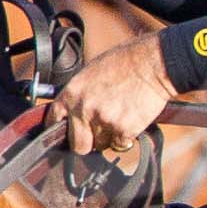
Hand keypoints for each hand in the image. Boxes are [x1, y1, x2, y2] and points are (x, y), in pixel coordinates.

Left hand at [50, 34, 177, 155]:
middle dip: (87, 142)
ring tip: (119, 117)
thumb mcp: (91, 72)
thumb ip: (80, 95)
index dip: (59, 129)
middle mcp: (84, 109)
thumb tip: (73, 112)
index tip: (65, 133)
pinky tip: (131, 118)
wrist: (152, 63)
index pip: (54, 120)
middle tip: (96, 134)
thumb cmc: (125, 62)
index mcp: (72, 93)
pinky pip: (120, 144)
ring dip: (109, 138)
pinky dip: (126, 137)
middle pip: (77, 145)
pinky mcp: (123, 130)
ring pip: (101, 145)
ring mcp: (103, 121)